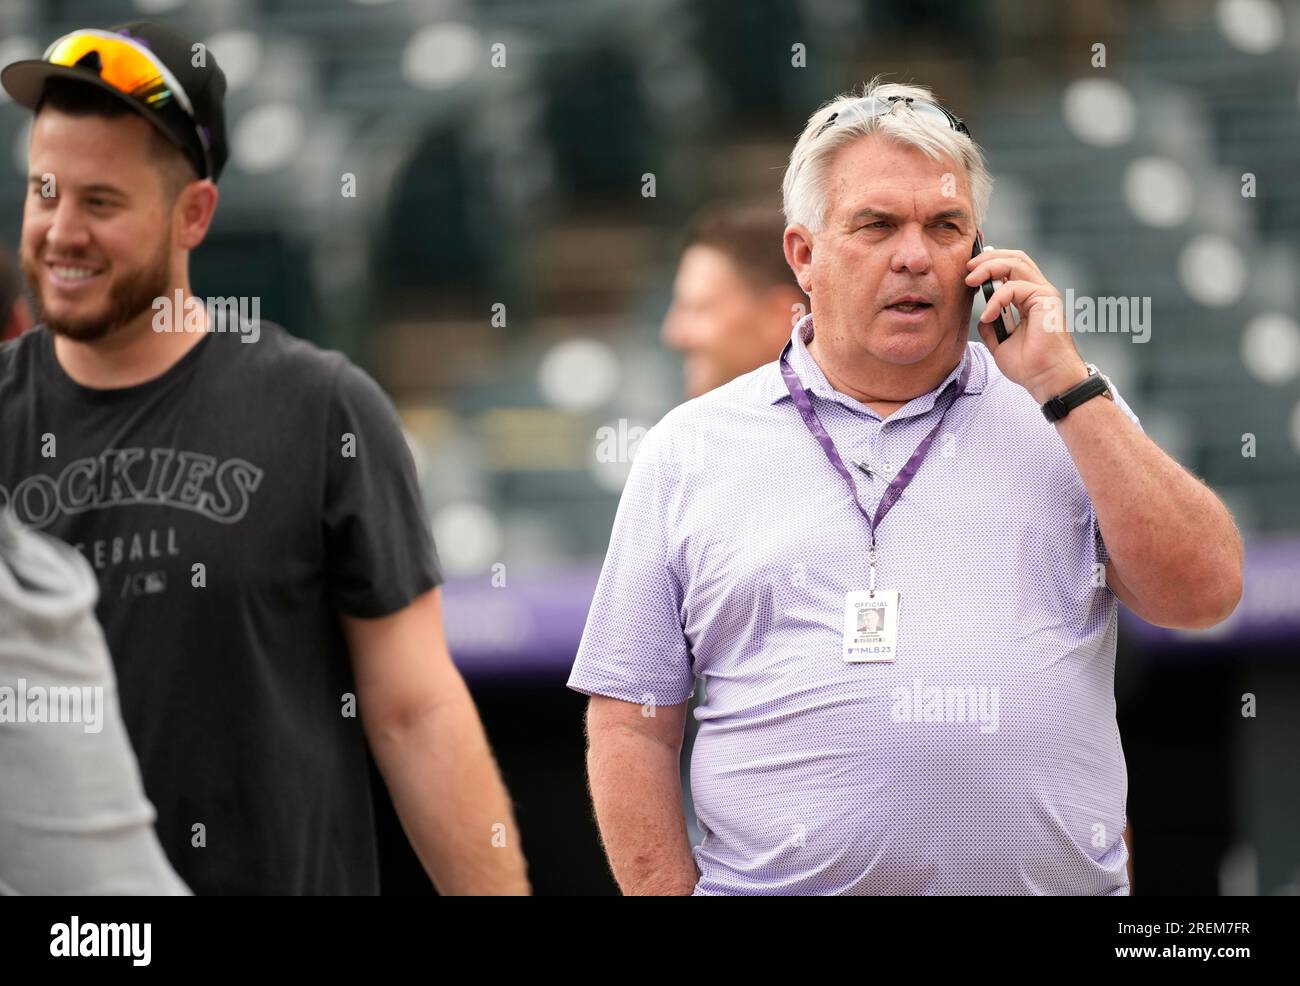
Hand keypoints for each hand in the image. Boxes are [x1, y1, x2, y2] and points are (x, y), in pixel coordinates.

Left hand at [965, 245, 1088, 403]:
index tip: (969, 272)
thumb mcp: (1000, 343)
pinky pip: (1015, 287)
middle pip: (1015, 258)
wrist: (1045, 380)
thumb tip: (982, 315)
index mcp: (1029, 299)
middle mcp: (1039, 292)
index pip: (1012, 267)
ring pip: (1016, 264)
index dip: (991, 263)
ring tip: (971, 281)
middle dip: (988, 258)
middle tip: (968, 268)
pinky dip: (996, 299)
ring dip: (989, 268)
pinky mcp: (1046, 300)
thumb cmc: (1029, 366)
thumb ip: (991, 325)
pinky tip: (988, 315)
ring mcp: (1044, 294)